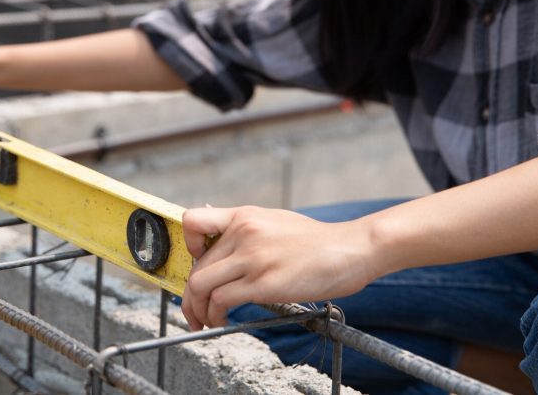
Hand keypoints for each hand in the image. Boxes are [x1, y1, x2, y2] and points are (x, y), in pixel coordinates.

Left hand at [180, 205, 379, 329]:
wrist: (349, 248)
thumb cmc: (318, 241)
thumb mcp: (276, 222)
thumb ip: (249, 231)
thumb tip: (229, 246)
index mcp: (244, 216)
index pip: (193, 222)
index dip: (189, 247)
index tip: (198, 264)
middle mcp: (243, 233)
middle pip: (197, 267)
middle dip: (190, 295)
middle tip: (194, 310)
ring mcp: (252, 258)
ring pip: (200, 285)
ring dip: (197, 310)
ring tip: (204, 321)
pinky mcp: (262, 283)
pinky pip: (221, 300)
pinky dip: (214, 315)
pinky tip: (221, 321)